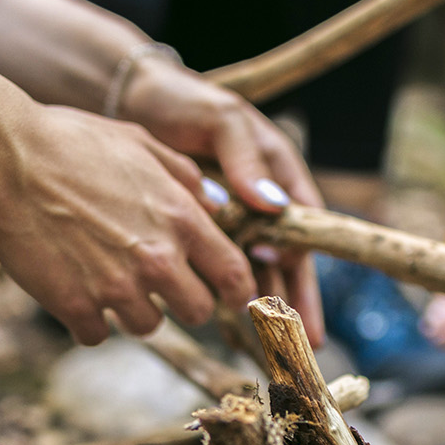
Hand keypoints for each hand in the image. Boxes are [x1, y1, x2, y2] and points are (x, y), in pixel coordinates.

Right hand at [0, 104, 255, 345]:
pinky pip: (97, 334)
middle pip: (197, 312)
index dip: (240, 293)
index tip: (233, 298)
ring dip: (132, 309)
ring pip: (147, 326)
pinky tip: (75, 291)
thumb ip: (185, 176)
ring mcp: (116, 288)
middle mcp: (157, 259)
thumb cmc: (70, 141)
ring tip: (107, 279)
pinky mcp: (75, 306)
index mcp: (180, 218)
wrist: (6, 159)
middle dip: (184, 302)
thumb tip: (217, 203)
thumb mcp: (140, 142)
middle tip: (159, 285)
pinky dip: (88, 320)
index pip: (234, 275)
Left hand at [117, 59, 324, 341]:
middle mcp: (260, 201)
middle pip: (285, 260)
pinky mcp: (202, 226)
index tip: (298, 302)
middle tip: (307, 346)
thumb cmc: (186, 101)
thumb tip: (273, 205)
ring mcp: (233, 216)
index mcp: (277, 173)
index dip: (302, 267)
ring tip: (274, 346)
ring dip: (264, 305)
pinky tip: (226, 321)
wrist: (138, 98)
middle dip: (296, 303)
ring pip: (254, 268)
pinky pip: (217, 263)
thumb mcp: (221, 119)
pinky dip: (222, 290)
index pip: (302, 228)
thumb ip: (246, 158)